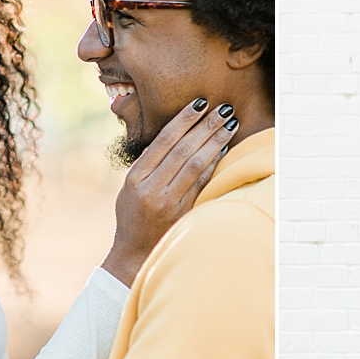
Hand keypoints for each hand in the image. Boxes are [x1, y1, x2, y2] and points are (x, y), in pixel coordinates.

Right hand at [101, 98, 239, 283]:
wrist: (133, 254)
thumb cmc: (132, 217)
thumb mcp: (129, 189)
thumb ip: (147, 165)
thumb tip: (170, 137)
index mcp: (135, 178)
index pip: (163, 141)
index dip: (183, 120)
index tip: (200, 104)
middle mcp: (150, 188)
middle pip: (182, 149)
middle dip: (205, 126)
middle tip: (223, 109)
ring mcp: (167, 202)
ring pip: (195, 164)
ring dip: (215, 142)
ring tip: (230, 124)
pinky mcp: (182, 213)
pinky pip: (201, 183)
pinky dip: (214, 164)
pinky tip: (224, 149)